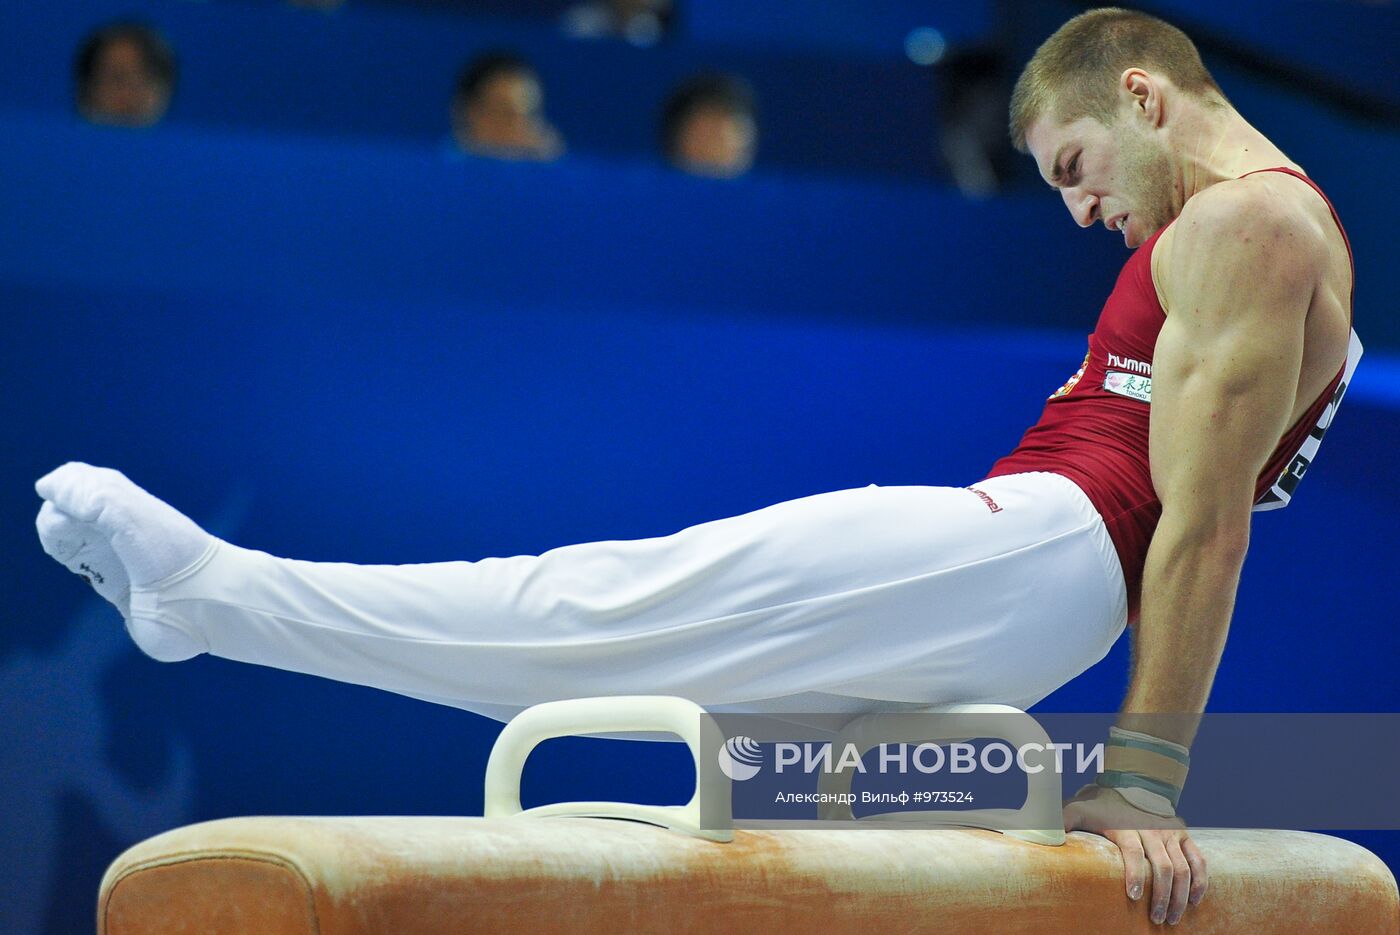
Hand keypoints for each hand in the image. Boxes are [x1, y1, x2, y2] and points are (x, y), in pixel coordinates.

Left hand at [1063, 783, 1207, 925]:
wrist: (1132, 783)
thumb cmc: (1101, 804)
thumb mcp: (1078, 808)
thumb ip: (1060, 821)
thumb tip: (1040, 835)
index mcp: (1127, 827)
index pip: (1133, 853)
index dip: (1135, 875)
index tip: (1133, 896)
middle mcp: (1152, 830)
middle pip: (1163, 867)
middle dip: (1161, 896)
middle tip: (1156, 919)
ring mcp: (1170, 833)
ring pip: (1183, 868)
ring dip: (1180, 896)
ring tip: (1172, 918)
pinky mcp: (1183, 835)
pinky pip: (1198, 860)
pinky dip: (1200, 882)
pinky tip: (1195, 901)